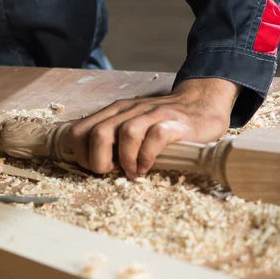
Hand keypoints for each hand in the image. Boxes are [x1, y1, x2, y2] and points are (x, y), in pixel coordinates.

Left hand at [67, 78, 240, 177]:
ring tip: (131, 172)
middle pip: (99, 133)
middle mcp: (128, 110)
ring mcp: (151, 114)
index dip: (81, 154)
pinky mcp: (173, 122)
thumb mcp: (130, 125)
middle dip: (99, 160)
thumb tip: (87, 160)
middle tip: (111, 171)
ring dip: (125, 160)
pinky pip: (154, 137)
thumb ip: (110, 137)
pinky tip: (146, 167)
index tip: (95, 167)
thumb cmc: (161, 123)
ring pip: (126, 133)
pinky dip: (146, 157)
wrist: (201, 106)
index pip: (79, 131)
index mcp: (113, 112)